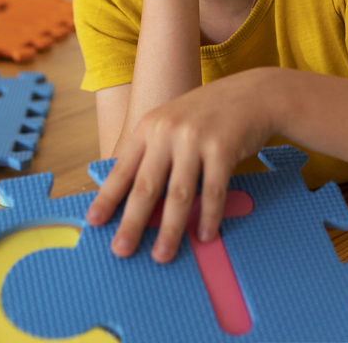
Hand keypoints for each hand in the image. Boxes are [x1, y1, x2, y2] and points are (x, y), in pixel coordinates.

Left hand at [85, 69, 278, 263]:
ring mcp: (195, 139)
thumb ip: (154, 152)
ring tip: (162, 254)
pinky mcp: (223, 148)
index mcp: (149, 126)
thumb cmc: (209, 114)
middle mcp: (168, 131)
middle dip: (132, 222)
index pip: (122, 168)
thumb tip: (135, 200)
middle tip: (121, 250)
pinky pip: (213, 191)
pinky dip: (209, 216)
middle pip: (146, 186)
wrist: (253, 93)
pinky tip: (205, 235)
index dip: (107, 198)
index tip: (94, 222)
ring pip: (178, 194)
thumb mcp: (173, 122)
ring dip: (170, 229)